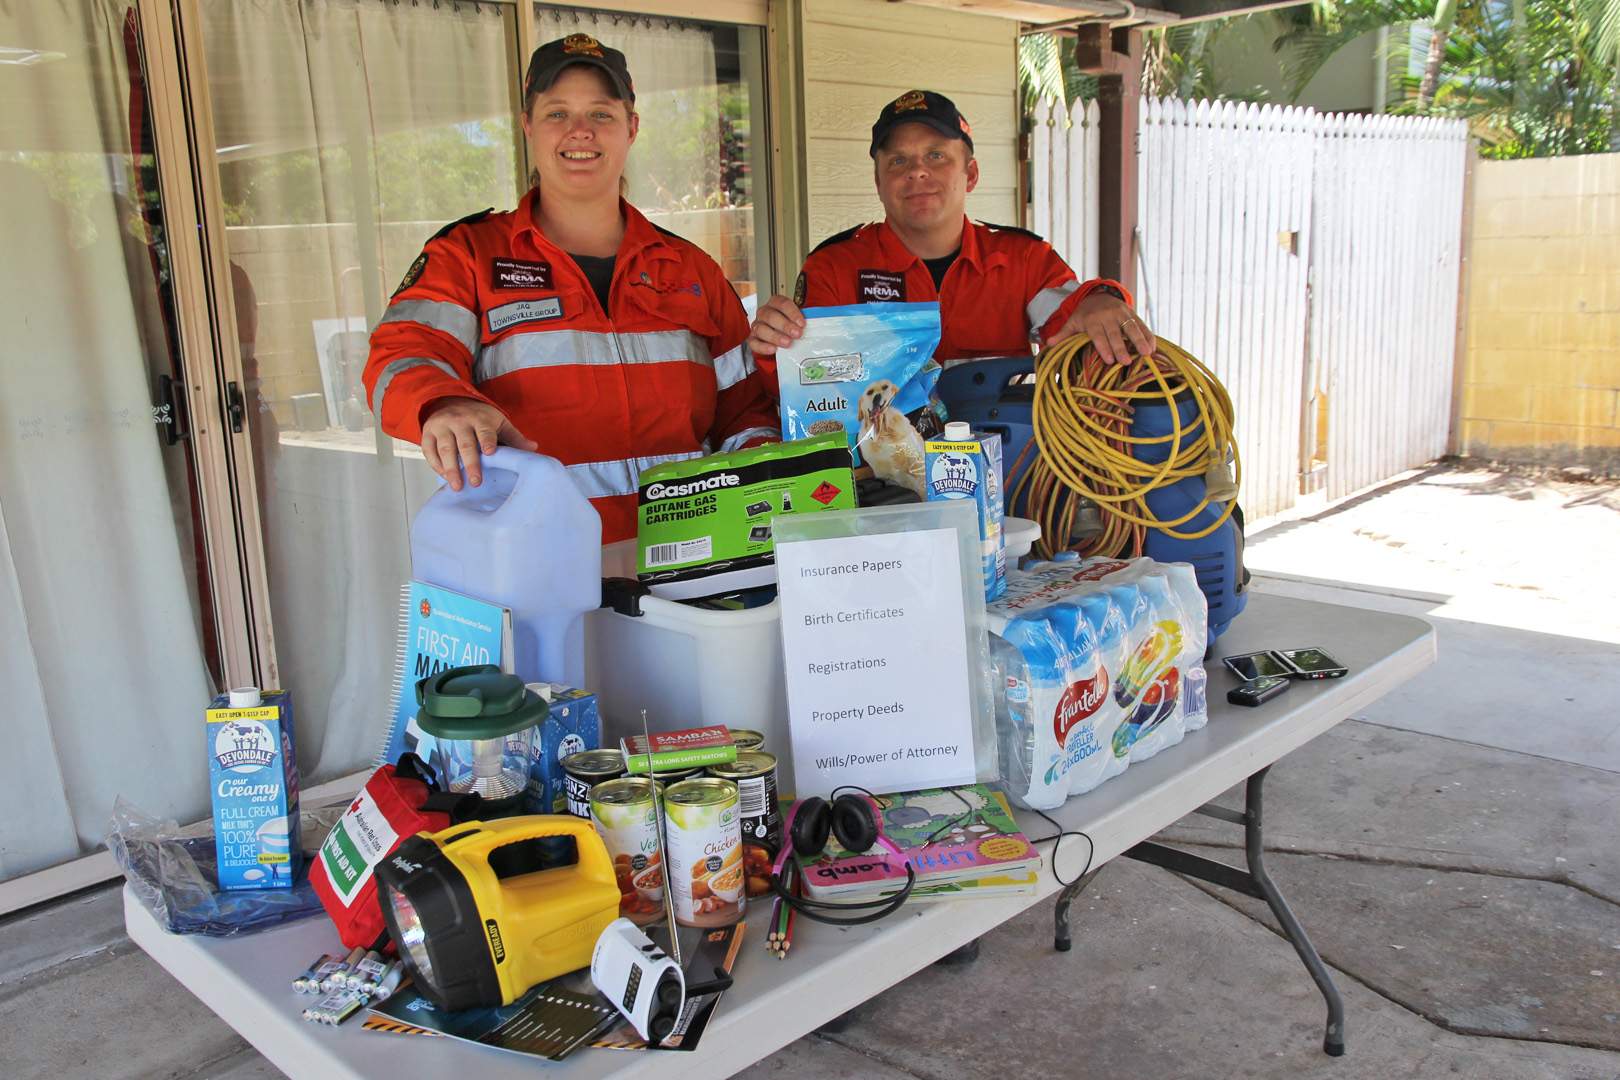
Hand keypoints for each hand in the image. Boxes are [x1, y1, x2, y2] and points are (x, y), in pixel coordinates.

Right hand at [419, 396, 537, 490]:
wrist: (450, 400)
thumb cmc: (479, 417)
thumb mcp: (498, 422)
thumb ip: (514, 437)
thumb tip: (533, 448)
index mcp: (480, 418)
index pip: (485, 431)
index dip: (487, 441)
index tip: (490, 453)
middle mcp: (459, 420)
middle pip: (465, 444)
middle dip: (470, 464)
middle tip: (476, 482)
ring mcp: (442, 426)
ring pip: (445, 449)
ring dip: (451, 469)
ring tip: (457, 486)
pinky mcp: (428, 433)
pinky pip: (429, 450)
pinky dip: (436, 465)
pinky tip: (444, 477)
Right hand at [746, 294, 805, 354]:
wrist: (782, 337)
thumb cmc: (790, 326)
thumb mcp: (798, 320)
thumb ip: (804, 321)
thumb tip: (820, 323)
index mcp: (775, 303)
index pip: (782, 303)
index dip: (792, 312)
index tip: (802, 323)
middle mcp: (764, 313)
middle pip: (770, 315)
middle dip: (784, 325)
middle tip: (797, 334)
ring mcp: (757, 325)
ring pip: (761, 328)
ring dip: (775, 336)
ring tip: (787, 343)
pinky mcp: (753, 339)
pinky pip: (754, 342)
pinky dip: (763, 346)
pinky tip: (773, 349)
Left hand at [1047, 292, 1155, 364]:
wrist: (1097, 295)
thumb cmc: (1083, 316)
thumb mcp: (1072, 322)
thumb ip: (1063, 334)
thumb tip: (1048, 345)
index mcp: (1092, 321)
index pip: (1098, 335)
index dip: (1103, 347)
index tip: (1109, 360)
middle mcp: (1108, 316)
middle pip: (1115, 334)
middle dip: (1121, 347)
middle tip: (1127, 361)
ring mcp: (1122, 314)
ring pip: (1132, 328)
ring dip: (1140, 341)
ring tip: (1147, 354)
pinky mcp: (1132, 314)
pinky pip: (1141, 325)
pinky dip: (1148, 335)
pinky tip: (1154, 347)